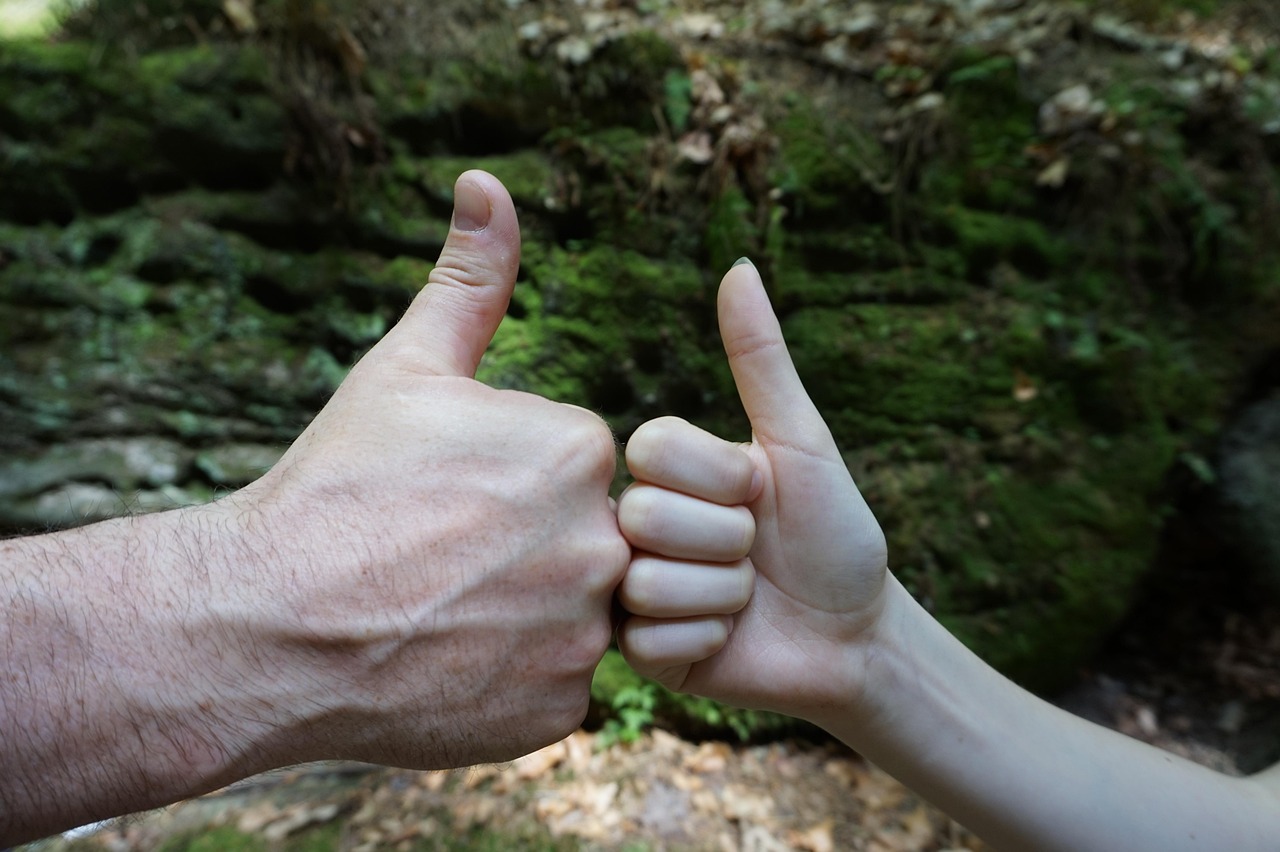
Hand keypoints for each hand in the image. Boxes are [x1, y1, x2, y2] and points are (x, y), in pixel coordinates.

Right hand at [225, 171, 629, 768]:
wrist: (265, 627)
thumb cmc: (334, 488)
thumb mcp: (404, 369)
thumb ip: (469, 280)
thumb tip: (487, 185)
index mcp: (577, 450)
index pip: (576, 467)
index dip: (507, 485)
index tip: (447, 503)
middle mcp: (601, 540)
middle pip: (584, 537)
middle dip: (524, 548)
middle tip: (443, 560)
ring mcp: (583, 634)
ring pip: (575, 613)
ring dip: (523, 611)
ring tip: (445, 608)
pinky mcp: (560, 708)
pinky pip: (557, 682)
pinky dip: (514, 675)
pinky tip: (449, 659)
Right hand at [616, 259, 887, 727]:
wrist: (856, 633)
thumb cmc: (833, 531)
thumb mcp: (800, 443)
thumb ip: (761, 359)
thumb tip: (740, 266)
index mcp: (666, 470)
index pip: (651, 448)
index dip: (721, 477)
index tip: (757, 492)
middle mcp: (636, 524)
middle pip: (645, 516)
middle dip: (728, 540)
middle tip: (755, 551)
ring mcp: (632, 588)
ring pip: (646, 583)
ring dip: (723, 595)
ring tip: (745, 597)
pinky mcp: (639, 651)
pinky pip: (648, 642)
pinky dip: (706, 639)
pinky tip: (726, 637)